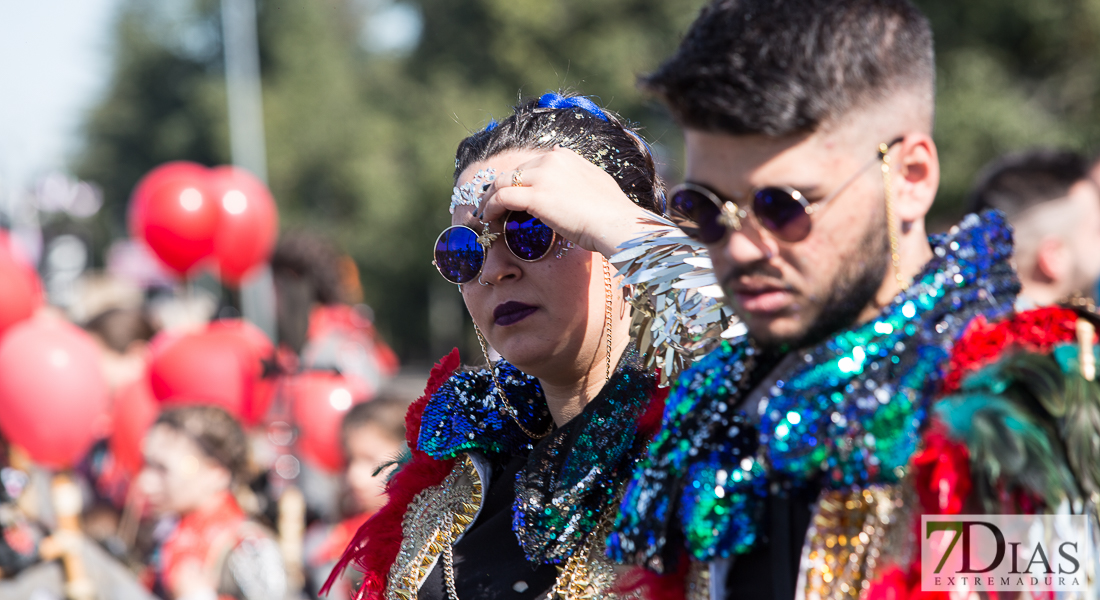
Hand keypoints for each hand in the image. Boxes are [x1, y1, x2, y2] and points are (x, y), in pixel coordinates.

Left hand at [475, 146, 661, 256]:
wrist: (616, 223)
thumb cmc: (611, 211)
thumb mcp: (596, 181)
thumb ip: (579, 171)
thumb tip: (567, 163)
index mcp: (564, 156)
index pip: (530, 166)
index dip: (517, 182)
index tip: (510, 196)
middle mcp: (551, 160)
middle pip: (513, 173)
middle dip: (498, 189)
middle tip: (489, 205)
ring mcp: (542, 176)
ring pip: (502, 183)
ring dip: (489, 198)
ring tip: (484, 213)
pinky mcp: (535, 196)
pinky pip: (502, 198)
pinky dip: (490, 207)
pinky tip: (488, 218)